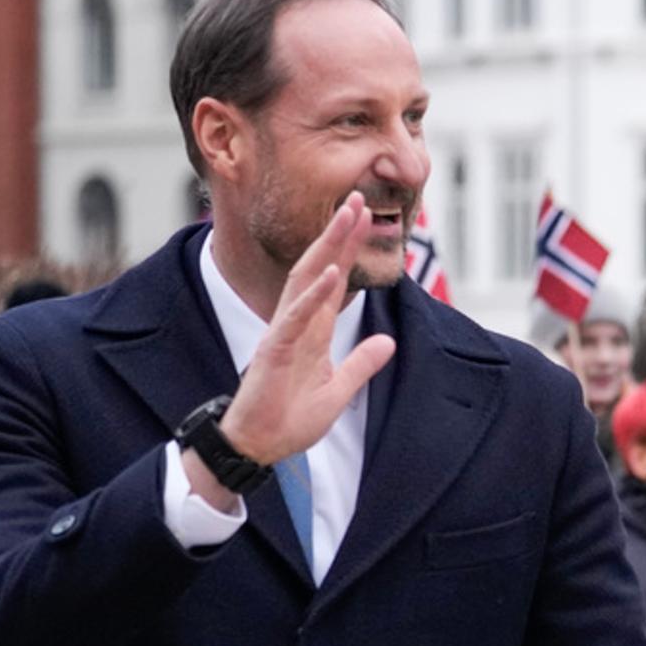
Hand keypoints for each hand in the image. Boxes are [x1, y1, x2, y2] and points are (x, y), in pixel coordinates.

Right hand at [208, 194, 397, 488]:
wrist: (258, 447)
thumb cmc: (289, 419)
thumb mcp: (338, 390)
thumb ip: (361, 364)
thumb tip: (387, 342)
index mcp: (311, 330)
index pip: (332, 280)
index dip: (348, 249)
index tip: (366, 218)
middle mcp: (296, 324)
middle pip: (318, 268)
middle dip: (337, 234)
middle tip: (356, 199)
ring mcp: (284, 334)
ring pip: (306, 281)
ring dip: (327, 248)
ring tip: (347, 217)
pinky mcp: (274, 352)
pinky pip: (295, 318)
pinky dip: (314, 295)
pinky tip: (331, 271)